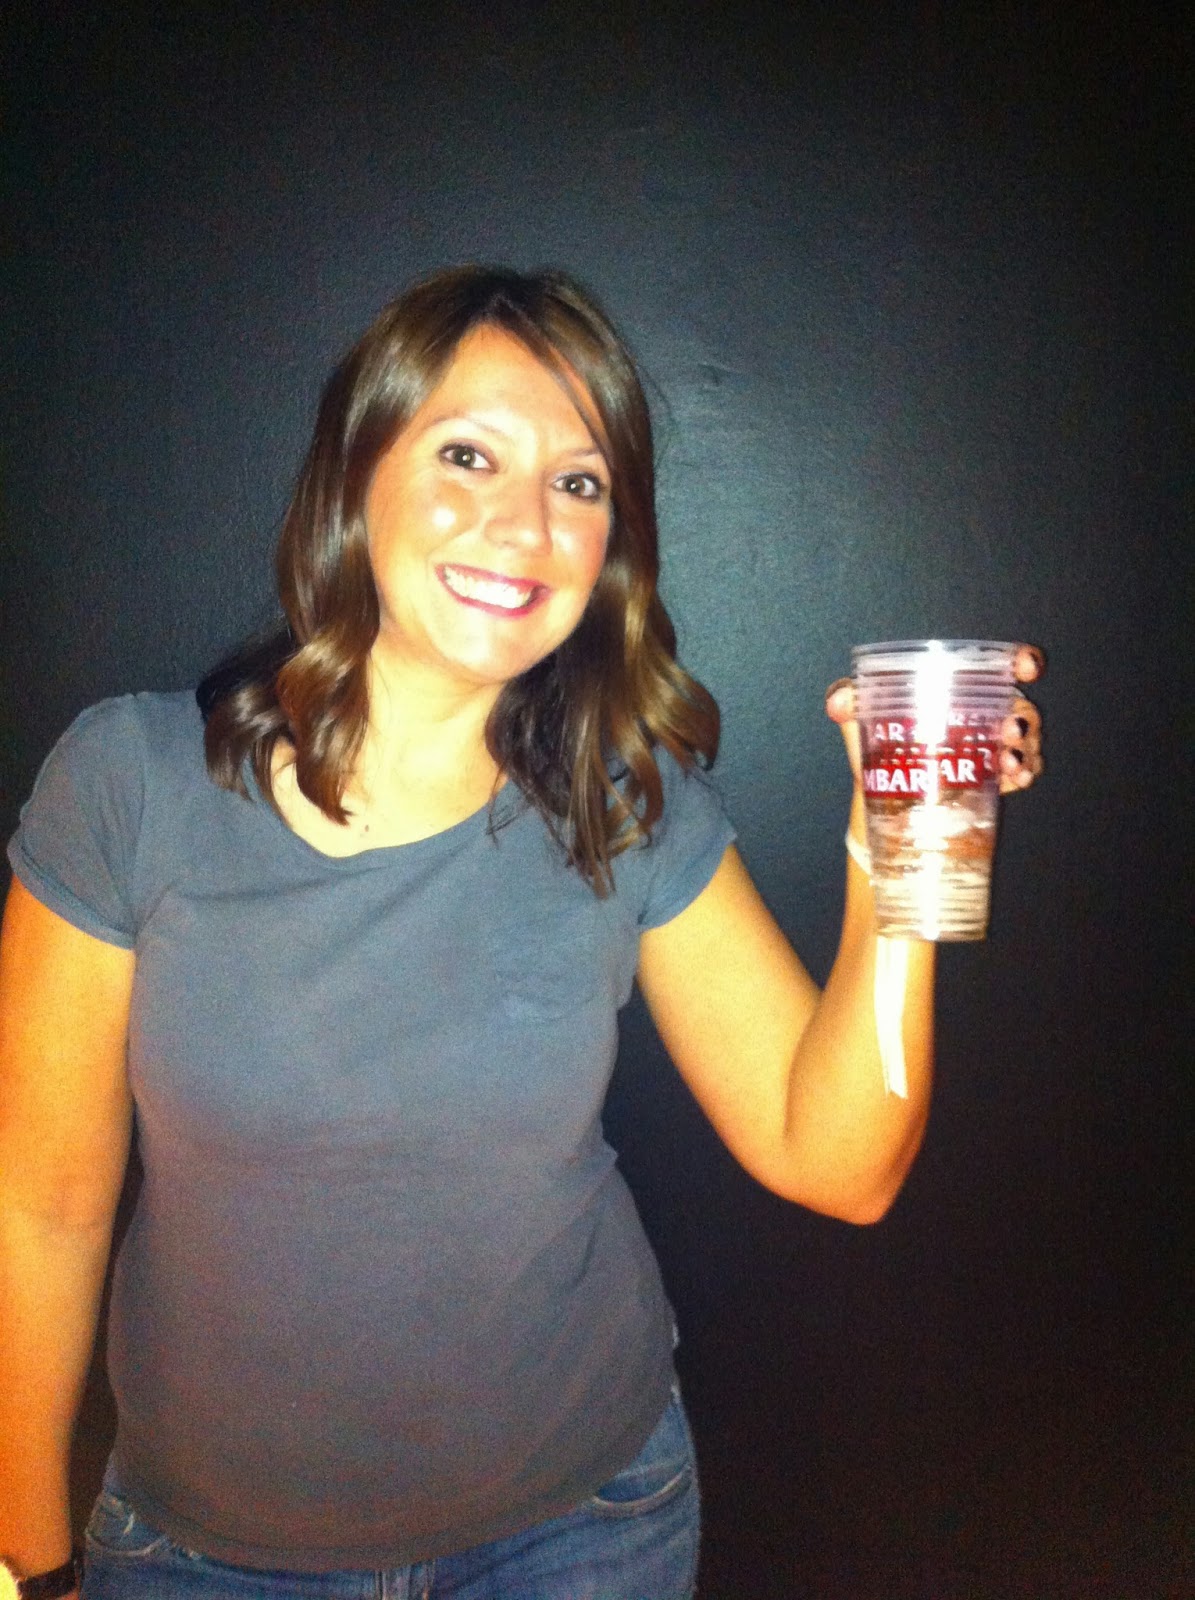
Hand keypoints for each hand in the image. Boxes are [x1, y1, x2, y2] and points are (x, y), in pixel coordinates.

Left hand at [824, 643, 1045, 794]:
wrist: (880, 790)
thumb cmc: (877, 740)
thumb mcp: (862, 717)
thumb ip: (850, 701)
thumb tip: (838, 702)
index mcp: (958, 686)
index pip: (1000, 664)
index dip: (1022, 660)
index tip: (1028, 667)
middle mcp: (983, 710)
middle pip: (1019, 706)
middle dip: (1021, 717)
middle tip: (1009, 730)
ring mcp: (993, 744)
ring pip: (1026, 740)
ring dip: (1025, 750)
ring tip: (1009, 765)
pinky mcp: (995, 775)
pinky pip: (1023, 770)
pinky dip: (1025, 773)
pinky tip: (1017, 780)